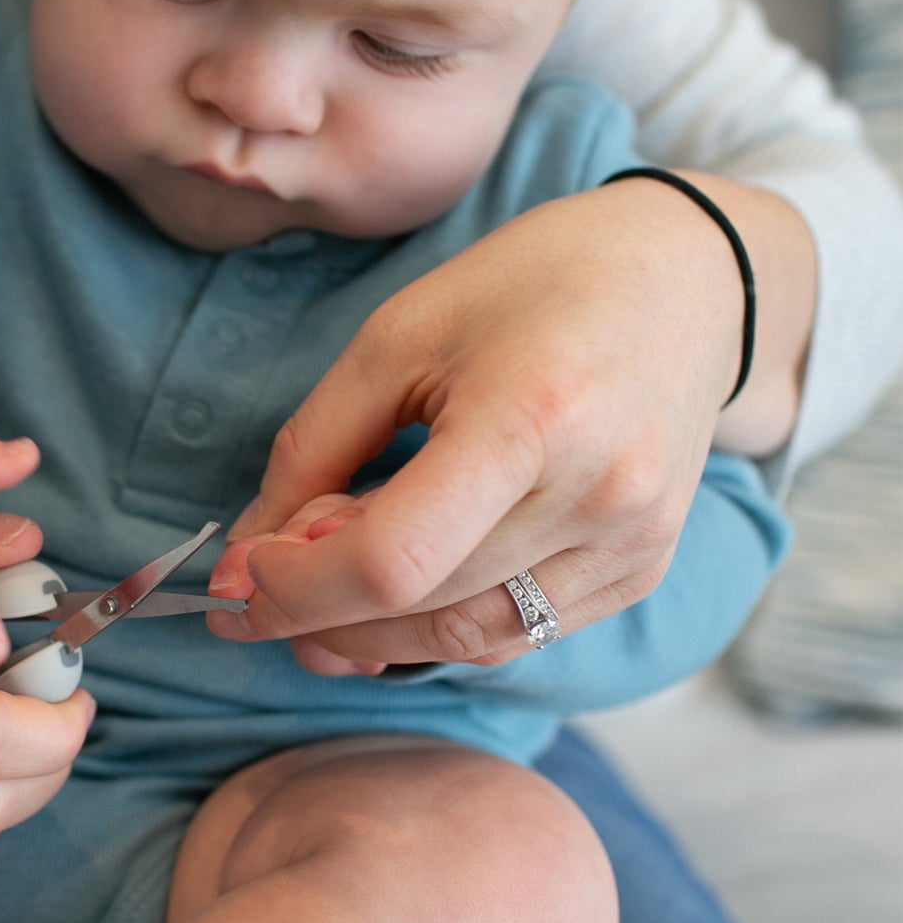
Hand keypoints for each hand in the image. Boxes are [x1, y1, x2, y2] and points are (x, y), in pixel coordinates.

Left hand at [209, 182, 769, 668]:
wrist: (687, 282)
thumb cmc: (530, 286)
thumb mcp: (398, 336)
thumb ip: (314, 449)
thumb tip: (249, 557)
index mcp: (533, 417)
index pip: (392, 560)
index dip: (295, 589)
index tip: (235, 579)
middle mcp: (598, 497)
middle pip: (421, 609)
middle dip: (314, 611)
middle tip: (259, 581)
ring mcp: (631, 546)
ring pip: (464, 640)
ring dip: (367, 637)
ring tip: (316, 591)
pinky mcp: (639, 572)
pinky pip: (515, 636)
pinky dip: (434, 631)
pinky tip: (392, 597)